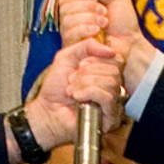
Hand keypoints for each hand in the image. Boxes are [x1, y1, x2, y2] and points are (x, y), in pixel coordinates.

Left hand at [21, 39, 122, 156]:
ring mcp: (113, 103)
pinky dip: (89, 93)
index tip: (80, 65)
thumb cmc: (56, 88)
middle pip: (114, 69)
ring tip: (71, 91)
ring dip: (85, 84)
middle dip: (87, 72)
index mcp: (106, 73)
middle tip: (71, 80)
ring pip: (110, 82)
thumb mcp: (68, 56)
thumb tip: (111, 50)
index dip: (97, 59)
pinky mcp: (111, 118)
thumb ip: (87, 45)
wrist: (47, 110)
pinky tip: (77, 98)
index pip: (117, 59)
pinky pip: (108, 97)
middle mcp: (113, 88)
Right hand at [58, 0, 156, 96]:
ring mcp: (72, 37)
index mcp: (79, 10)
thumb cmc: (125, 24)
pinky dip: (85, 30)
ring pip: (66, 21)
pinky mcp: (74, 50)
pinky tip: (98, 33)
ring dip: (88, 19)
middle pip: (65, 9)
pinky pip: (69, 35)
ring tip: (104, 24)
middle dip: (87, 7)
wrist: (131, 45)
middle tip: (104, 14)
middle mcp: (72, 23)